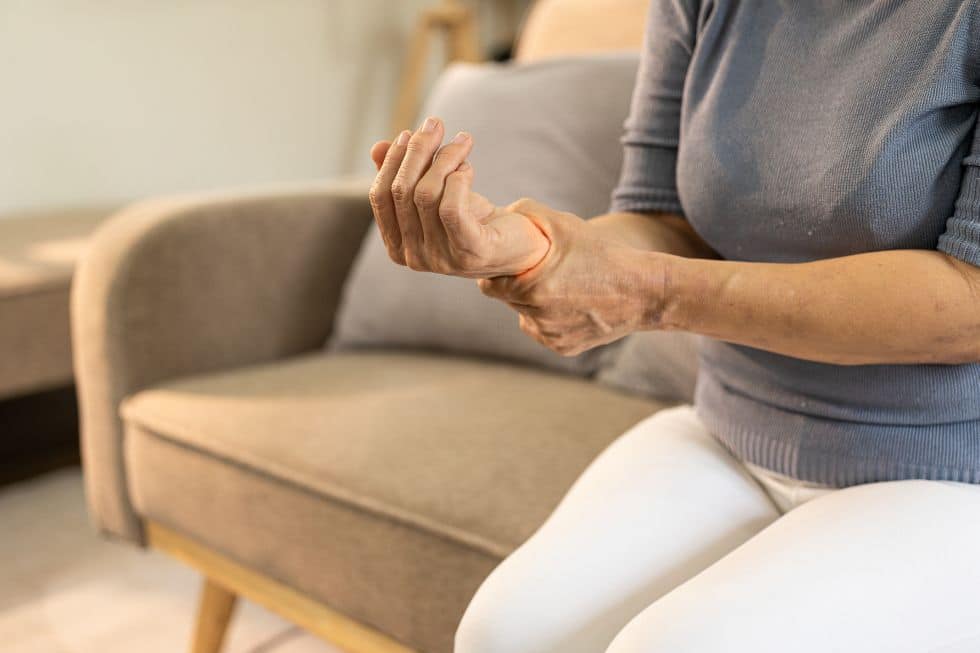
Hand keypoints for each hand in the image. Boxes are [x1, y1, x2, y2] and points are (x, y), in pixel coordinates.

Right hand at [368, 117, 549, 277]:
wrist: (519, 246)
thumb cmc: (473, 218)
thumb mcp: (435, 195)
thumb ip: (406, 175)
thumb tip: (377, 147)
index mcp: (398, 246)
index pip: (381, 196)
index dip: (393, 161)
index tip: (408, 132)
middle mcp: (415, 257)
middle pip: (402, 192)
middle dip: (417, 150)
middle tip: (435, 124)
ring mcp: (441, 259)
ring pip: (426, 195)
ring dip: (444, 158)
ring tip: (462, 143)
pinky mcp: (470, 252)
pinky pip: (451, 208)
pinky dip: (458, 178)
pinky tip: (468, 168)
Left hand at [478, 199, 669, 355]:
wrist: (644, 292)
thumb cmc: (604, 254)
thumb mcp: (565, 225)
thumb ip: (528, 213)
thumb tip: (503, 212)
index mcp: (532, 289)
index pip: (490, 286)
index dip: (497, 274)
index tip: (509, 265)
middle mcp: (538, 318)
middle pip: (508, 301)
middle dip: (516, 286)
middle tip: (537, 272)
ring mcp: (551, 336)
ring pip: (525, 317)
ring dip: (532, 304)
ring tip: (559, 287)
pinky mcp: (563, 348)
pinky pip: (544, 331)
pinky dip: (549, 319)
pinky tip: (570, 304)